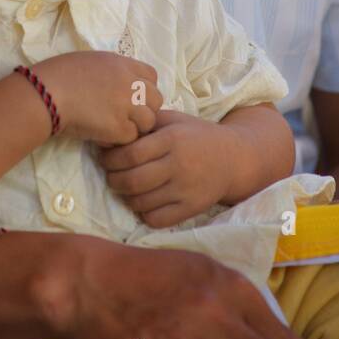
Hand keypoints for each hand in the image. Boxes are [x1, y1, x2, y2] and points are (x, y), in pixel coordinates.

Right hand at [31, 52, 162, 145]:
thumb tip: (118, 84)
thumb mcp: (91, 61)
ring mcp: (127, 106)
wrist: (46, 93)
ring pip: (148, 121)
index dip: (144, 89)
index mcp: (122, 64)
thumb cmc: (58, 74)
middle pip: (156, 99)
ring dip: (134, 127)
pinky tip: (101, 136)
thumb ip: (112, 71)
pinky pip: (131, 137)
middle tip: (126, 116)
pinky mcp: (119, 127)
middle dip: (144, 109)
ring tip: (114, 128)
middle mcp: (130, 83)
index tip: (132, 97)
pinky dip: (118, 140)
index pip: (152, 77)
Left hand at [99, 107, 238, 226]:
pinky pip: (156, 219)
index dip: (111, 158)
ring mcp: (186, 189)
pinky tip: (145, 201)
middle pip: (132, 180)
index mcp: (173, 139)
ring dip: (126, 196)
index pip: (131, 154)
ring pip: (140, 202)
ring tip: (127, 187)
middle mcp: (179, 165)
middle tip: (111, 175)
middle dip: (113, 179)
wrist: (233, 159)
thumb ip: (145, 123)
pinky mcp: (191, 208)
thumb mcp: (174, 120)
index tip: (106, 158)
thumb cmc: (196, 136)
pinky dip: (144, 212)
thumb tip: (111, 131)